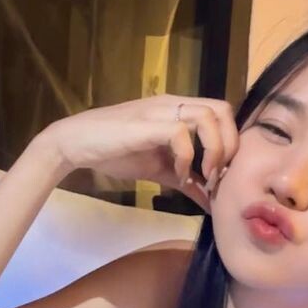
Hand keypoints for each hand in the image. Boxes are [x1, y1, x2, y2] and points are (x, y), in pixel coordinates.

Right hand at [36, 95, 238, 212]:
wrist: (77, 144)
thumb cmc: (116, 152)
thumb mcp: (160, 170)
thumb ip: (187, 182)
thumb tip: (211, 203)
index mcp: (179, 111)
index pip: (222, 113)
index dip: (231, 142)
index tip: (221, 174)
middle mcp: (174, 104)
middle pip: (223, 109)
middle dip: (230, 145)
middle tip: (217, 174)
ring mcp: (160, 111)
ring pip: (208, 116)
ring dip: (214, 149)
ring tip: (204, 176)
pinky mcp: (147, 123)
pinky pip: (180, 133)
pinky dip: (186, 157)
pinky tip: (177, 174)